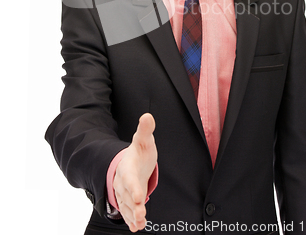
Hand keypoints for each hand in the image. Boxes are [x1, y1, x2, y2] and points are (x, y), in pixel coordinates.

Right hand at [113, 113, 157, 231]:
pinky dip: (132, 220)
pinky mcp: (129, 201)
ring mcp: (125, 193)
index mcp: (127, 167)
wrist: (131, 162)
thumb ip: (145, 130)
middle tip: (141, 213)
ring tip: (140, 223)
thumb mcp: (143, 139)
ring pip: (126, 206)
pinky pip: (129, 212)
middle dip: (132, 206)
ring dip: (133, 215)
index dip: (133, 188)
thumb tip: (147, 116)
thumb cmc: (139, 151)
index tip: (139, 197)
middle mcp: (123, 182)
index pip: (129, 178)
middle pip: (126, 196)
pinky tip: (138, 227)